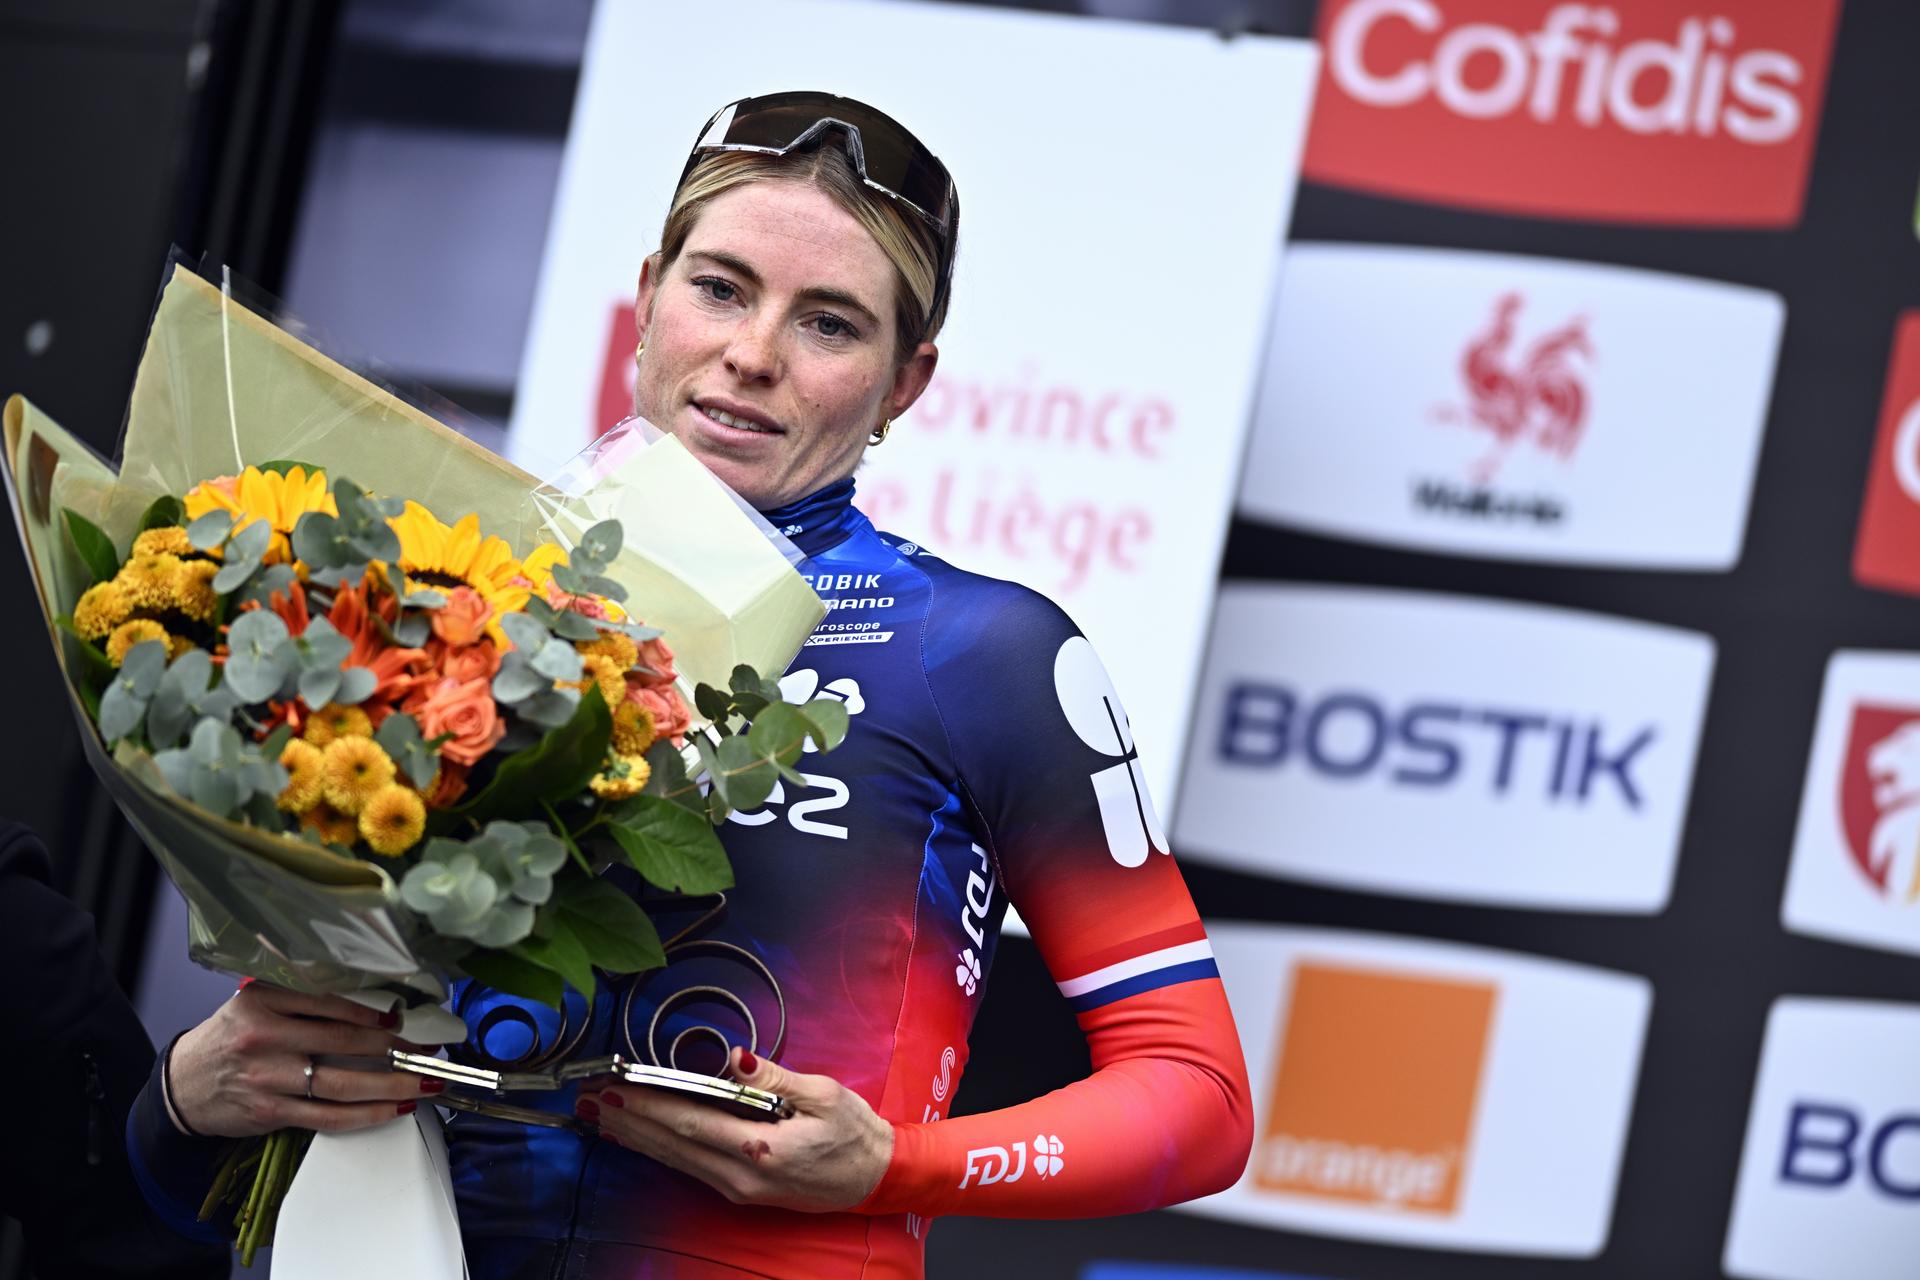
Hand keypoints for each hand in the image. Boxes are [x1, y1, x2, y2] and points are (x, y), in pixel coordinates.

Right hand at [169, 984, 432, 1136]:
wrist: (183, 1084)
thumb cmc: (231, 1039)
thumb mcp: (256, 1004)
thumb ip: (303, 1000)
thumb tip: (371, 1007)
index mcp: (265, 1000)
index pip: (331, 1002)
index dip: (374, 1013)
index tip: (404, 1020)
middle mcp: (266, 1036)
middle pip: (345, 1042)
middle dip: (395, 1048)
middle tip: (428, 1052)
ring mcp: (269, 1077)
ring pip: (343, 1083)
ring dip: (392, 1085)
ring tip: (424, 1083)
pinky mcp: (271, 1112)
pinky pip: (329, 1116)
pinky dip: (367, 1114)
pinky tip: (394, 1108)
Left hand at [581, 1047, 893, 1211]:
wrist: (875, 1178)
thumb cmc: (854, 1134)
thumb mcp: (823, 1093)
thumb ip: (772, 1076)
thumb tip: (734, 1056)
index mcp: (762, 1149)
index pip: (691, 1122)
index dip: (649, 1105)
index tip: (617, 1087)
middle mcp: (742, 1176)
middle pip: (673, 1144)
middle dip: (628, 1119)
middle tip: (589, 1097)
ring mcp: (739, 1188)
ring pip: (675, 1159)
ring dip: (636, 1136)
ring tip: (601, 1115)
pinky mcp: (742, 1190)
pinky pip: (689, 1167)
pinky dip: (659, 1149)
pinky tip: (640, 1138)